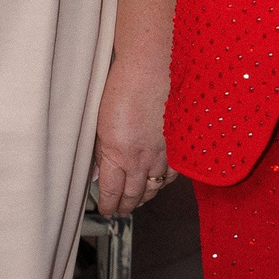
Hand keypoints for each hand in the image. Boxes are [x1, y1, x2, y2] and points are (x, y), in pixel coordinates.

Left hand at [92, 54, 173, 216]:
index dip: (109, 205)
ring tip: (139, 199)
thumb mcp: (100, 122)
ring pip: (155, 186)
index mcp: (118, 154)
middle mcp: (141, 159)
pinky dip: (165, 181)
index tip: (107, 210)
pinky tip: (161, 180)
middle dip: (126, 205)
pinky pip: (174, 172)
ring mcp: (163, 153)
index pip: (112, 191)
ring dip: (145, 195)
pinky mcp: (178, 144)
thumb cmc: (122, 88)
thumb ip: (101, 151)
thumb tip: (101, 172)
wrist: (152, 68)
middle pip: (134, 194)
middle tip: (121, 210)